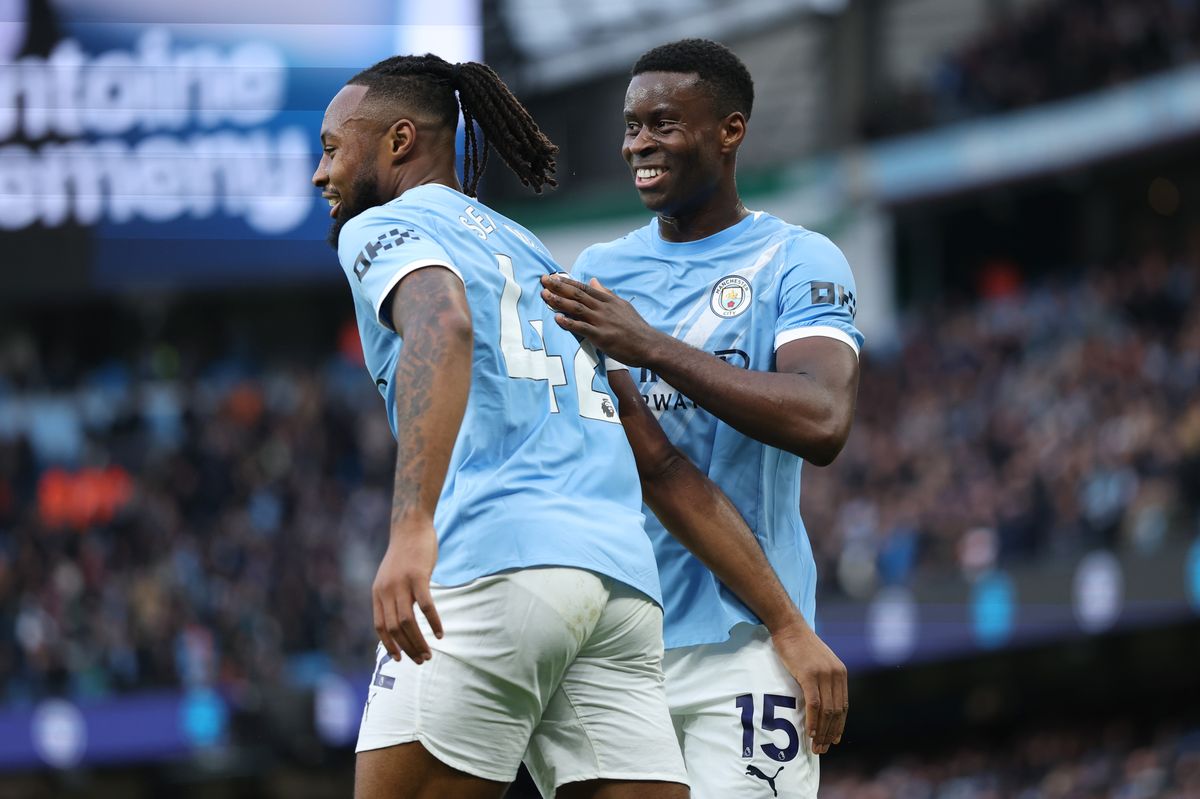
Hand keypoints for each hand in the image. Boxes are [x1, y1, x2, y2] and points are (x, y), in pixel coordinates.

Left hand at [372, 519, 443, 663]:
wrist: (410, 526)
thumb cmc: (405, 553)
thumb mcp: (390, 577)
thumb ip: (392, 596)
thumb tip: (399, 620)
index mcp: (378, 593)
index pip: (381, 627)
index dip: (389, 645)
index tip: (400, 659)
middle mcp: (386, 591)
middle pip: (395, 628)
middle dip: (408, 648)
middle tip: (422, 660)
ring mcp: (401, 584)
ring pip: (408, 622)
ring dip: (419, 641)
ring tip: (430, 653)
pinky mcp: (418, 577)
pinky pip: (426, 606)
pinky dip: (433, 623)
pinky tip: (441, 633)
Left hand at [540, 274, 665, 366]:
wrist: (649, 345)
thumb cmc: (636, 328)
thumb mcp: (622, 305)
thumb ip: (606, 293)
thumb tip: (593, 280)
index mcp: (607, 300)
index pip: (583, 288)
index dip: (567, 282)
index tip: (553, 276)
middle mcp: (603, 308)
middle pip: (577, 295)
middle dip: (558, 287)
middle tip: (543, 280)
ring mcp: (602, 322)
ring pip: (577, 308)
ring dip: (559, 301)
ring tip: (545, 295)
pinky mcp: (601, 336)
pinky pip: (582, 328)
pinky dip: (569, 323)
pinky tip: (557, 319)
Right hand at [770, 620, 847, 754]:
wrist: (788, 626)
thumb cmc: (799, 644)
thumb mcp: (818, 661)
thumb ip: (823, 678)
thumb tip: (820, 700)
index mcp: (840, 673)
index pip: (843, 706)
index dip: (839, 725)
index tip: (834, 740)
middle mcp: (836, 675)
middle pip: (836, 712)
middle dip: (829, 733)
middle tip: (822, 749)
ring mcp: (823, 675)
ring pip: (826, 711)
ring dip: (821, 731)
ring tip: (815, 746)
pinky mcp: (809, 675)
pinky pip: (814, 704)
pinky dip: (813, 720)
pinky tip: (809, 732)